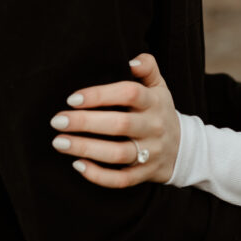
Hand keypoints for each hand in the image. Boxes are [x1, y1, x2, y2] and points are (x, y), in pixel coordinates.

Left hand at [50, 54, 179, 187]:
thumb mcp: (159, 86)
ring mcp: (150, 152)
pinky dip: (99, 175)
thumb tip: (130, 60)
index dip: (100, 95)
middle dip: (85, 123)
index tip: (73, 99)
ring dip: (86, 149)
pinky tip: (78, 165)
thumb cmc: (160, 111)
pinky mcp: (144, 174)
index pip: (129, 93)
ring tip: (59, 142)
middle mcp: (154, 127)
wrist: (183, 148)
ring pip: (117, 154)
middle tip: (57, 121)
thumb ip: (147, 66)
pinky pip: (121, 180)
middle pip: (120, 124)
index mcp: (154, 102)